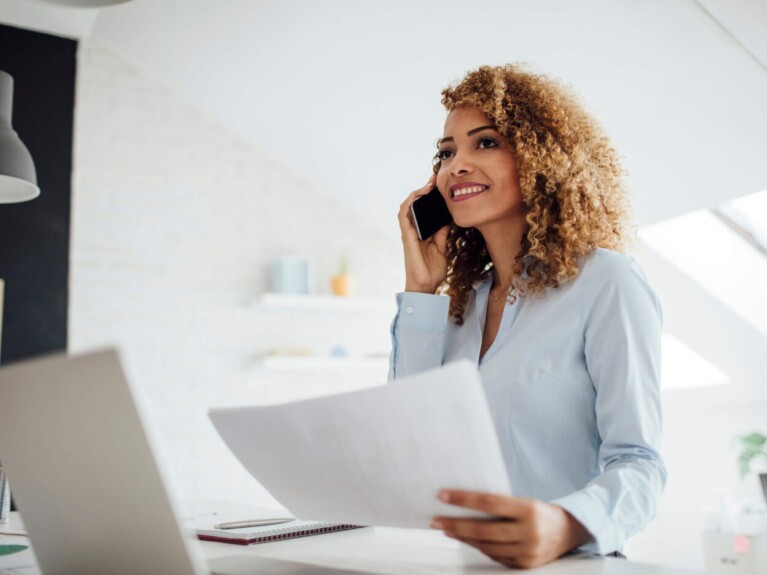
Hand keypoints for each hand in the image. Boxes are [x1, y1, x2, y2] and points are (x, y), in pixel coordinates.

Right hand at [397, 176, 449, 292]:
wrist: (426, 286)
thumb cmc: (432, 271)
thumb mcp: (442, 248)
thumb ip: (442, 233)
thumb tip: (448, 218)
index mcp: (422, 232)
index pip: (425, 209)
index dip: (431, 196)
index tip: (441, 184)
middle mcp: (414, 230)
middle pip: (416, 204)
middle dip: (425, 189)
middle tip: (436, 177)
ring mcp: (408, 232)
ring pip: (407, 206)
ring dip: (416, 193)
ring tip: (428, 184)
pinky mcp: (406, 235)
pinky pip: (403, 215)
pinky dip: (409, 202)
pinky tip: (418, 194)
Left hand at [431, 490, 590, 569]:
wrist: (570, 532)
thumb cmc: (539, 511)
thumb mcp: (524, 501)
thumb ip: (499, 503)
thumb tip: (464, 501)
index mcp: (529, 509)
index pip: (488, 502)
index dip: (463, 499)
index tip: (442, 495)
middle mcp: (529, 532)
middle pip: (483, 529)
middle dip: (455, 524)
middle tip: (435, 519)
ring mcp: (527, 552)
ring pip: (486, 545)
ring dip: (462, 537)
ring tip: (445, 529)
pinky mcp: (524, 565)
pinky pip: (494, 556)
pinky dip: (478, 547)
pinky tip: (465, 539)